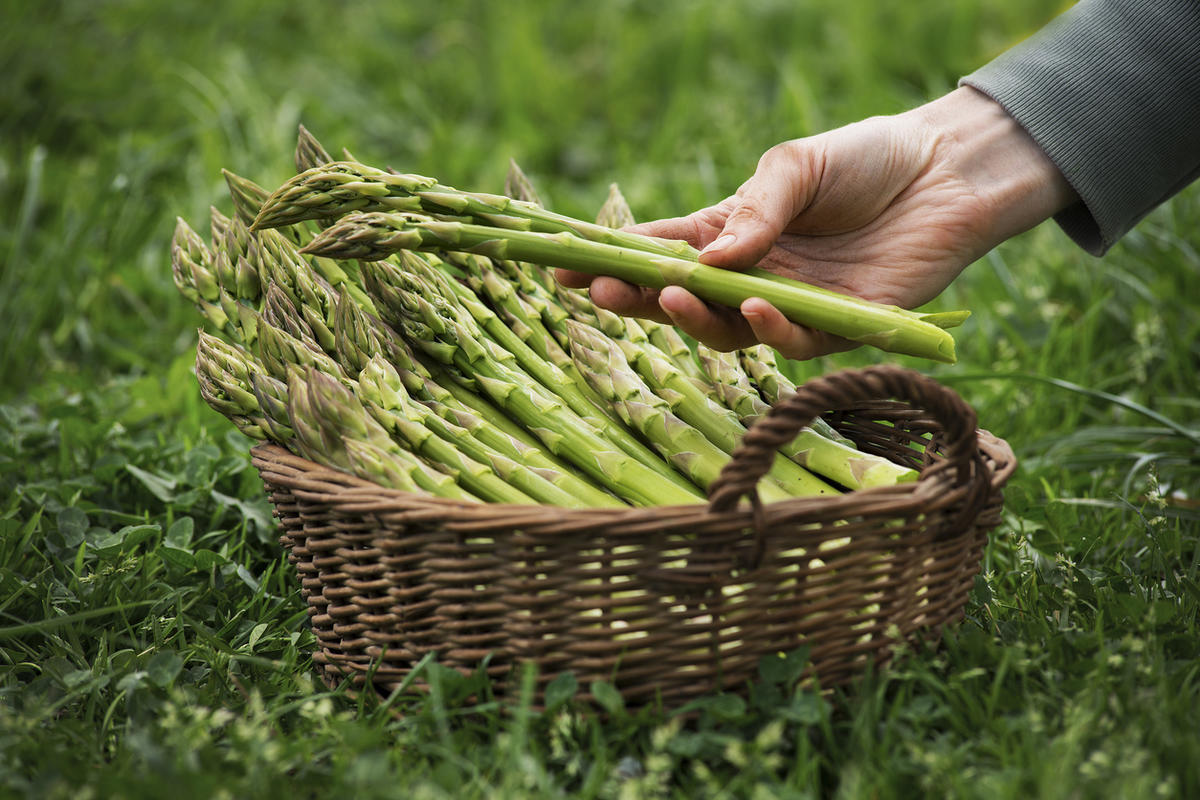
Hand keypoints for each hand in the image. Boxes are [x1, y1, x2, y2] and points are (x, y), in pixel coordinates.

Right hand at [557, 87, 1075, 358]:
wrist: (946, 171)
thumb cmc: (864, 160)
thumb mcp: (794, 166)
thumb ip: (753, 211)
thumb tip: (709, 262)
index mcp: (732, 234)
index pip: (661, 254)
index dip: (613, 264)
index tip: (563, 270)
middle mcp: (754, 278)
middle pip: (684, 302)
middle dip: (639, 301)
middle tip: (603, 295)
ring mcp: (793, 307)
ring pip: (729, 332)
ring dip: (696, 320)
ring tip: (669, 297)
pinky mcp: (841, 330)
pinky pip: (796, 344)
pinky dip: (772, 331)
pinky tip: (756, 307)